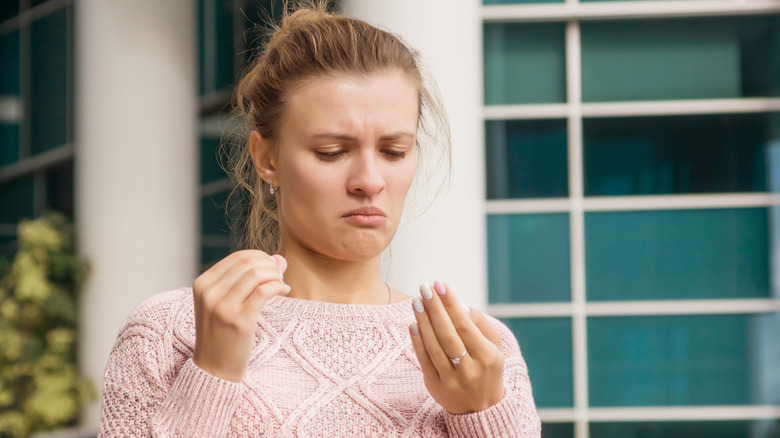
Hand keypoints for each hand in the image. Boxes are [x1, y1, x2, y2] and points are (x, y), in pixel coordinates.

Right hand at [192, 250, 289, 381]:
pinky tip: (284, 292)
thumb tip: (279, 258)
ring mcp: (222, 307)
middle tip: (279, 276)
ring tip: (281, 284)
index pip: (237, 257)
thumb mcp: (228, 302)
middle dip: (270, 265)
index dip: (260, 257)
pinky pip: (264, 291)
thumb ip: (250, 278)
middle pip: (248, 263)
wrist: (214, 368)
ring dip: (275, 275)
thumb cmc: (223, 333)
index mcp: (203, 284)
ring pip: (257, 274)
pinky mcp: (239, 320)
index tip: (272, 267)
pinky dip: (278, 287)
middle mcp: (209, 293)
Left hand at [409, 280, 504, 413]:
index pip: (465, 325)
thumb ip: (481, 324)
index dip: (450, 303)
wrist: (482, 409)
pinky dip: (418, 341)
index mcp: (487, 356)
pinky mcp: (436, 387)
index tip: (440, 284)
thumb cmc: (487, 368)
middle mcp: (470, 369)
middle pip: (448, 334)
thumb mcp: (495, 347)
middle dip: (434, 308)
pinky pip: (424, 360)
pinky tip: (413, 324)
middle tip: (424, 287)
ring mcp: (452, 380)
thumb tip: (460, 305)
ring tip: (416, 301)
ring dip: (423, 321)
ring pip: (434, 346)